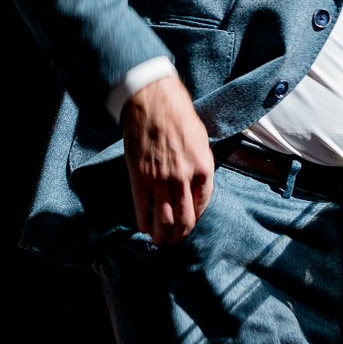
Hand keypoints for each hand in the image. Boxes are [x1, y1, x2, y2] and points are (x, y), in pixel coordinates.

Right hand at [121, 74, 214, 244]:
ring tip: (160, 241)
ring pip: (163, 220)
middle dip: (180, 235)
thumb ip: (201, 166)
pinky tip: (144, 228)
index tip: (190, 221)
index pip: (202, 204)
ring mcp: (160, 180)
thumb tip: (198, 187)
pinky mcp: (139, 178)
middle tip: (175, 240)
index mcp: (203, 168)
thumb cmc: (179, 117)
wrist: (153, 103)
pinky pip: (142, 209)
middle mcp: (184, 178)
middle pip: (184, 219)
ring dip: (162, 235)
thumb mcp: (201, 141)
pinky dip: (143, 222)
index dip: (195, 217)